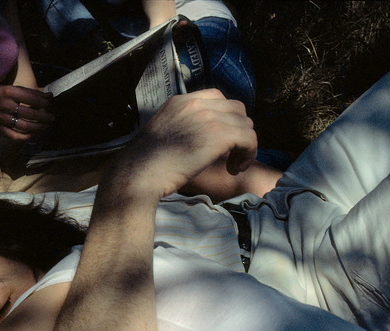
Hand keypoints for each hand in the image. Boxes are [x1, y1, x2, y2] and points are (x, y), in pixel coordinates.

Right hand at [0, 84, 52, 140]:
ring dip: (38, 127)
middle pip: (30, 113)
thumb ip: (27, 92)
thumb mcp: (9, 88)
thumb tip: (47, 96)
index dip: (44, 102)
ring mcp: (1, 118)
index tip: (50, 103)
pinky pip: (14, 136)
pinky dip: (25, 137)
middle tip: (52, 117)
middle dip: (44, 116)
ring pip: (24, 126)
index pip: (31, 97)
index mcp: (9, 91)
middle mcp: (5, 105)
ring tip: (46, 125)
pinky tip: (32, 134)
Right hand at [112, 89, 257, 199]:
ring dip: (244, 144)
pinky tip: (237, 168)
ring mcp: (209, 117)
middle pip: (236, 109)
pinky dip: (248, 153)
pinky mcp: (219, 135)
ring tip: (234, 164)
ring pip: (245, 124)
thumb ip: (181, 126)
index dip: (225, 118)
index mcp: (181, 101)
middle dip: (238, 130)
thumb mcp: (162, 133)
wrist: (139, 173)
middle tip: (231, 153)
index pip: (217, 98)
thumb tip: (196, 139)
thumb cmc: (145, 164)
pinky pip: (249, 138)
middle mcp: (197, 104)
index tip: (221, 139)